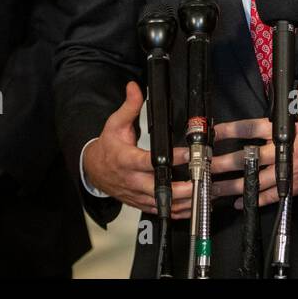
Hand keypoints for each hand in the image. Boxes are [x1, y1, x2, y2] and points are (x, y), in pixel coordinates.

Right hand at [82, 82, 192, 218]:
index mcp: (126, 160)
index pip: (151, 161)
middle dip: (182, 187)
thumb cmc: (107, 147)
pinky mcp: (141, 203)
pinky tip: (193, 206)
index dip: (171, 159)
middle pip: (160, 188)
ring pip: (163, 203)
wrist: (93, 170)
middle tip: (202, 180)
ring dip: (184, 201)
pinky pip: (161, 210)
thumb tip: (134, 87)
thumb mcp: (114, 124)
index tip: (189, 154)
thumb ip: (129, 106)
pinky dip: (178, 211)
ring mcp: (137, 194)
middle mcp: (132, 180)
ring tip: (204, 193)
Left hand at [210, 86, 297, 207]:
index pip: (250, 129)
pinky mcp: (294, 186)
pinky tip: (240, 202)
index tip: (213, 133)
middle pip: (247, 158)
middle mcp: (283, 152)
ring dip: (232, 186)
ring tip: (213, 189)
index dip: (230, 131)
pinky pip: (271, 196)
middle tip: (203, 166)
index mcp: (284, 131)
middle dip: (222, 163)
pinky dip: (255, 200)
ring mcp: (288, 171)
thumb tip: (283, 82)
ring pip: (255, 181)